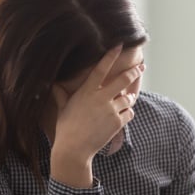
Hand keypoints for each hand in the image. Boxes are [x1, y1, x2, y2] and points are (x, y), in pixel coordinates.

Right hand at [49, 45, 141, 186]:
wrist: (73, 149)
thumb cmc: (66, 128)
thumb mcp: (63, 108)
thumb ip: (61, 94)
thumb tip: (53, 85)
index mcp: (87, 91)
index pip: (101, 69)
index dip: (111, 55)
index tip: (120, 45)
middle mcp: (100, 98)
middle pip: (123, 80)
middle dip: (134, 72)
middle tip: (141, 67)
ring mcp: (110, 110)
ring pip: (128, 98)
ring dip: (130, 98)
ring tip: (129, 97)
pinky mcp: (117, 123)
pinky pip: (129, 114)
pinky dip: (128, 113)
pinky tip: (124, 114)